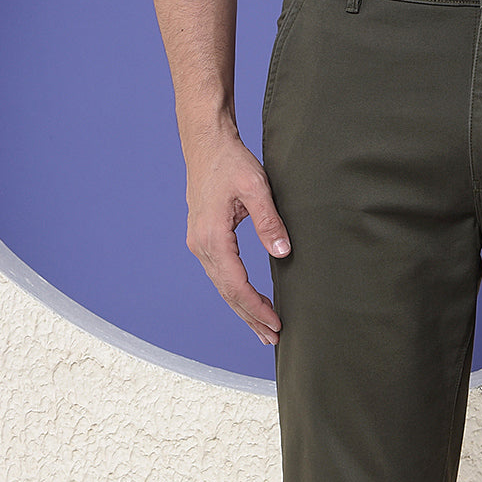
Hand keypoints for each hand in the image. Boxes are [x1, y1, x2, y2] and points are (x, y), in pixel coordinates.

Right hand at [183, 122, 290, 345]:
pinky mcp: (203, 239)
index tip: (276, 324)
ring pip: (223, 287)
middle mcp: (201, 246)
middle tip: (274, 339)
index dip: (257, 308)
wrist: (206, 142)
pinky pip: (220, 275)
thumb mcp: (256, 187)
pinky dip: (235, 293)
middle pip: (228, 294)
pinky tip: (247, 302)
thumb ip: (269, 221)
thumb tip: (282, 253)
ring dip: (243, 309)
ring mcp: (199, 243)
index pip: (236, 286)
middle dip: (251, 318)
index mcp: (212, 238)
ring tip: (263, 330)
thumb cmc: (231, 161)